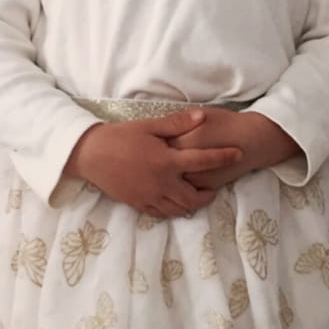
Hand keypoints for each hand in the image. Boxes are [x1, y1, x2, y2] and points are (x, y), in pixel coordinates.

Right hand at [71, 109, 244, 216]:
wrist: (89, 155)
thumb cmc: (119, 136)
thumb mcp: (148, 125)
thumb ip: (177, 123)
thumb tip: (202, 116)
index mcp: (166, 161)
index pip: (203, 160)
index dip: (224, 157)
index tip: (238, 154)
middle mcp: (161, 182)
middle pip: (194, 196)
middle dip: (208, 194)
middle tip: (214, 188)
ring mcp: (149, 196)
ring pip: (179, 209)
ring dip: (192, 204)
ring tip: (197, 196)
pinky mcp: (138, 203)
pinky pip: (161, 213)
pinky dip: (173, 210)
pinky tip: (175, 202)